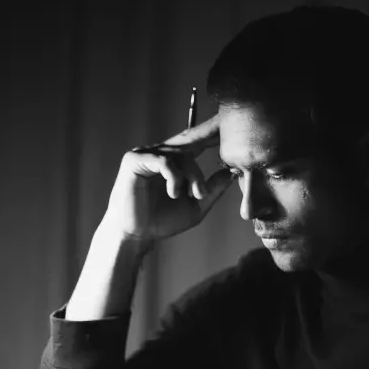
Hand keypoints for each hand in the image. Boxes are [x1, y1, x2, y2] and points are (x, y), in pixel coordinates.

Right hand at [102, 113, 234, 242]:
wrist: (136, 236)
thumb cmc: (161, 221)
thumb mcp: (196, 206)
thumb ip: (213, 189)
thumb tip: (233, 173)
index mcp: (173, 160)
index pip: (196, 141)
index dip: (213, 135)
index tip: (233, 132)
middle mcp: (159, 153)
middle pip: (192, 144)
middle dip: (208, 145)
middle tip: (225, 144)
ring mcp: (146, 154)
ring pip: (180, 155)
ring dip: (193, 175)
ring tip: (195, 195)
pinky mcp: (135, 160)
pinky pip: (163, 160)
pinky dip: (174, 176)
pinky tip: (174, 192)